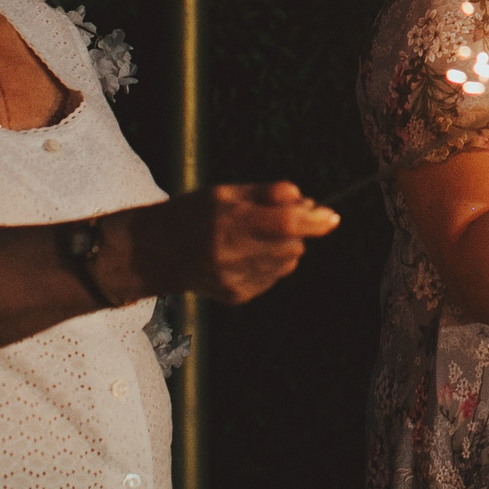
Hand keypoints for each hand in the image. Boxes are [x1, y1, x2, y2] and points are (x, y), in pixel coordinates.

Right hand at [99, 182, 340, 305]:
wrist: (156, 252)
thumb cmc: (194, 213)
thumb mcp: (227, 192)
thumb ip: (269, 194)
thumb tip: (308, 201)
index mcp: (229, 222)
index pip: (287, 223)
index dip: (315, 220)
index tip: (332, 216)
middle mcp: (232, 255)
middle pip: (293, 245)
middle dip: (296, 230)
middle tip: (281, 217)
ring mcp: (235, 280)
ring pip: (287, 263)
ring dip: (284, 248)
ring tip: (255, 236)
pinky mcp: (237, 296)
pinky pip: (273, 277)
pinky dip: (270, 263)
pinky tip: (245, 254)